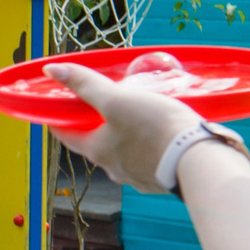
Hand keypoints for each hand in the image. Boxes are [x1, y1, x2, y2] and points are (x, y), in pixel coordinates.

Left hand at [43, 64, 202, 193]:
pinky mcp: (160, 180)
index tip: (58, 109)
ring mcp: (137, 177)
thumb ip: (86, 84)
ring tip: (136, 119)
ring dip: (124, 138)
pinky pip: (148, 161)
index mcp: (96, 150)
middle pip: (96, 143)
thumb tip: (51, 69)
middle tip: (102, 107)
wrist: (198, 160)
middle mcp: (112, 168)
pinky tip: (160, 137)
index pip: (66, 135)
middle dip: (96, 126)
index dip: (59, 119)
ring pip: (123, 154)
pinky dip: (148, 148)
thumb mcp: (117, 99)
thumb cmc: (155, 128)